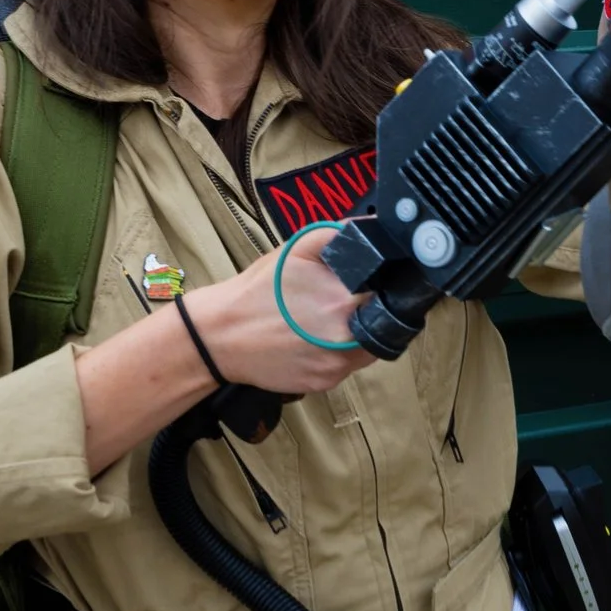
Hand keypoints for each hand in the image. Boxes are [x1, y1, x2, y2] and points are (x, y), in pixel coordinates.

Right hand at [190, 234, 376, 394]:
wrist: (218, 336)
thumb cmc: (258, 291)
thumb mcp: (296, 250)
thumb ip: (339, 236)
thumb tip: (375, 227)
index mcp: (346, 304)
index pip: (392, 299)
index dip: (389, 290)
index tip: (375, 285)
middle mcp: (348, 341)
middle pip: (385, 327)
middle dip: (374, 312)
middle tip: (350, 301)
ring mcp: (336, 367)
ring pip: (368, 349)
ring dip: (360, 334)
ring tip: (332, 319)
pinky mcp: (324, 384)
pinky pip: (345, 367)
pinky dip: (339, 353)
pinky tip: (317, 339)